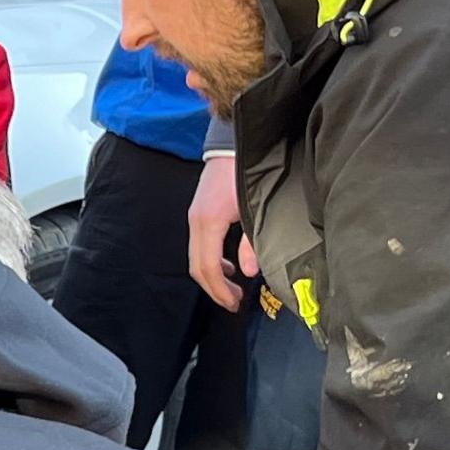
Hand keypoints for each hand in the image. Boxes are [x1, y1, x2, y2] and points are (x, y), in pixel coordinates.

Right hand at [186, 153, 249, 310]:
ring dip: (212, 276)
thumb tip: (249, 272)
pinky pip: (199, 246)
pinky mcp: (199, 213)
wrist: (233, 145)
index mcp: (209, 223)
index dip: (220, 290)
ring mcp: (195, 217)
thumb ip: (251, 243)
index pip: (208, 268)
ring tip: (232, 288)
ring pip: (196, 258)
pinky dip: (211, 261)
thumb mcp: (254, 210)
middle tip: (233, 302)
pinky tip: (228, 265)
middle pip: (197, 267)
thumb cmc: (246, 173)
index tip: (234, 303)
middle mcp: (196, 222)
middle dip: (214, 289)